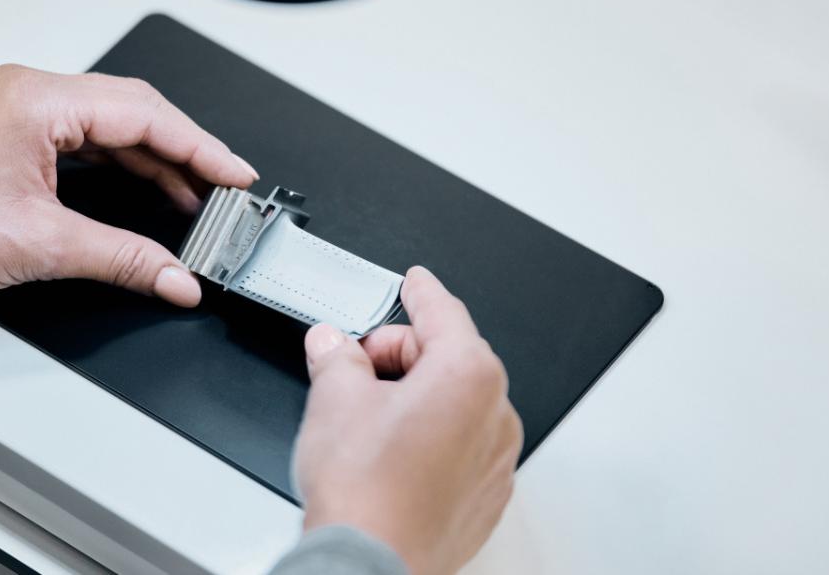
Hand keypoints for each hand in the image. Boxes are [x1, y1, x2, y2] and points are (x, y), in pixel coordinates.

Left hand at [0, 66, 256, 299]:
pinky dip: (118, 163)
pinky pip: (81, 136)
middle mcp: (27, 92)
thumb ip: (122, 258)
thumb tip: (175, 276)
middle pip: (131, 112)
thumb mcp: (40, 246)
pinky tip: (143, 191)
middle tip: (225, 190)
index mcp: (38, 101)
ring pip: (107, 125)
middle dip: (184, 151)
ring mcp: (15, 108)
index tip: (235, 176)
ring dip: (152, 160)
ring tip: (194, 198)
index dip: (199, 147)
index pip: (143, 114)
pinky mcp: (7, 131)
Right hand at [292, 267, 521, 574]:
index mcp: (468, 374)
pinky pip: (463, 446)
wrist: (371, 563)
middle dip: (403, 356)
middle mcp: (495, 413)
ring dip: (419, 399)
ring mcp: (496, 459)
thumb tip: (332, 344)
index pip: (443, 312)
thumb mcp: (334, 399)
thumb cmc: (365, 493)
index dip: (421, 292)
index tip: (416, 282)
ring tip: (370, 421)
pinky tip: (392, 456)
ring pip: (457, 404)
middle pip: (449, 357)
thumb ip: (337, 356)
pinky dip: (433, 439)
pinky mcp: (487, 495)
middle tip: (358, 368)